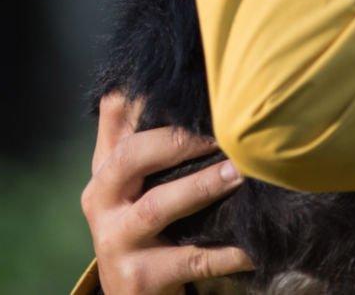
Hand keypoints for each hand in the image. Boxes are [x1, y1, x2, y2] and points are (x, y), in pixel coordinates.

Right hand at [82, 93, 253, 293]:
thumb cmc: (137, 226)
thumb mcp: (126, 185)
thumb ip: (132, 135)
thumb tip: (154, 78)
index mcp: (102, 171)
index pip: (113, 118)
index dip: (144, 96)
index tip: (184, 84)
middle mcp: (101, 202)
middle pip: (131, 158)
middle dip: (177, 141)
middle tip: (221, 133)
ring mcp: (117, 241)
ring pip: (158, 206)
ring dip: (201, 186)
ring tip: (239, 173)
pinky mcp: (141, 277)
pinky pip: (191, 261)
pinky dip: (226, 252)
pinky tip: (253, 245)